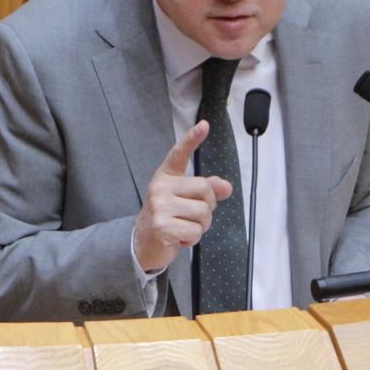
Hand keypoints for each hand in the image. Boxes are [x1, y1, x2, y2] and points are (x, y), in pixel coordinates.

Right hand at [134, 121, 231, 270]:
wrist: (143, 244)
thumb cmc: (167, 218)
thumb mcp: (184, 200)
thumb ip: (206, 191)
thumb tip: (226, 187)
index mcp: (166, 177)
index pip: (179, 154)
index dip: (192, 139)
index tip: (204, 125)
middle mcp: (160, 188)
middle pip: (205, 189)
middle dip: (207, 206)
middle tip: (192, 216)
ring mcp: (160, 207)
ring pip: (203, 213)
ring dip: (201, 226)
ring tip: (184, 227)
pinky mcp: (162, 227)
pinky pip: (195, 231)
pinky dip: (193, 239)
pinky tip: (179, 239)